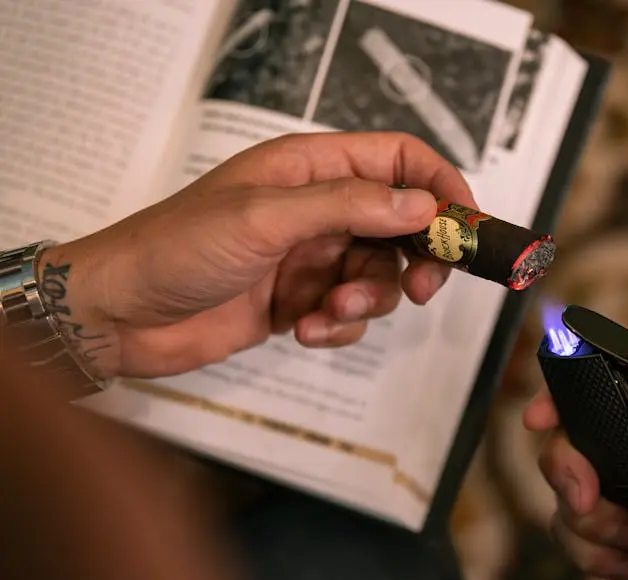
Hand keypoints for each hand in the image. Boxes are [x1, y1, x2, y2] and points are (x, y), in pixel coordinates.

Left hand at [39, 132, 473, 379]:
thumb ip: (350, 206)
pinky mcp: (302, 300)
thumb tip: (423, 202)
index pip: (400, 160)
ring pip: (381, 275)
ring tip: (327, 311)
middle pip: (403, 225)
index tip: (466, 229)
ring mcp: (312, 256)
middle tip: (422, 290)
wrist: (121, 315)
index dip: (441, 186)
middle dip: (416, 260)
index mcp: (313, 168)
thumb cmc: (179, 248)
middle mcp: (320, 209)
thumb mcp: (267, 218)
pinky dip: (339, 325)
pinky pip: (350, 312)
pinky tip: (304, 330)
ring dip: (367, 299)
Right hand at [523, 369, 627, 579]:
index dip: (577, 393)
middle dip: (573, 470)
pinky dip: (588, 551)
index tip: (540, 416)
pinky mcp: (614, 531)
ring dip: (588, 522)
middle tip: (586, 499)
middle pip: (582, 432)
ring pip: (570, 480)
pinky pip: (569, 524)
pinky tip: (626, 567)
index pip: (626, 385)